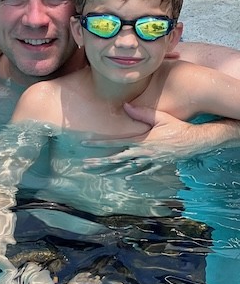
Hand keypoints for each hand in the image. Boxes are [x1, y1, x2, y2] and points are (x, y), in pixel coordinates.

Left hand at [83, 103, 206, 169]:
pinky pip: (143, 172)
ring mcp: (150, 161)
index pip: (115, 143)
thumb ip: (142, 113)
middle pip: (117, 159)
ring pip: (127, 168)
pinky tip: (124, 178)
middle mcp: (143, 153)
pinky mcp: (158, 165)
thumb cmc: (178, 127)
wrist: (197, 141)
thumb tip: (125, 105)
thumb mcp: (160, 117)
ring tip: (99, 174)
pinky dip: (133, 175)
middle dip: (100, 162)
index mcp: (141, 141)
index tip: (85, 144)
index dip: (99, 144)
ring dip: (112, 172)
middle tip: (85, 166)